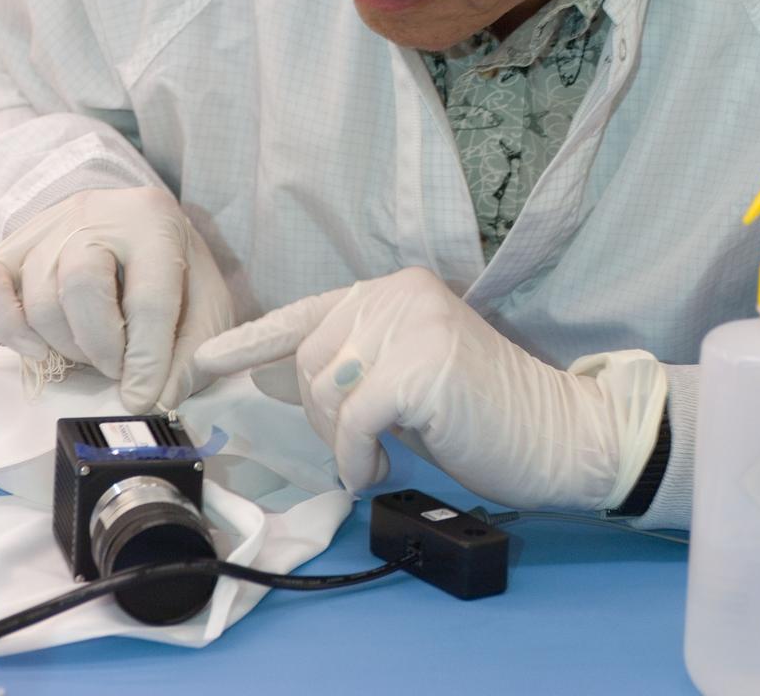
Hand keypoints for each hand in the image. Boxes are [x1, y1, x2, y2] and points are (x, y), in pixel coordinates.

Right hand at [0, 187, 234, 411]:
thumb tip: (160, 399)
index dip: (146, 356)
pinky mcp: (11, 246)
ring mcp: (47, 226)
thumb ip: (193, 352)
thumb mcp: (204, 301)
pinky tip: (37, 349)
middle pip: (82, 284)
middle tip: (115, 369)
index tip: (142, 397)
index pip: (150, 294)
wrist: (131, 225)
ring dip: (64, 345)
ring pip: (38, 296)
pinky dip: (7, 328)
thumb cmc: (171, 268)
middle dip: (100, 346)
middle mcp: (96, 213)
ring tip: (91, 354)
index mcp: (154, 221)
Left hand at [187, 266, 665, 508]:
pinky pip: (352, 421)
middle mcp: (398, 294)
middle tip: (361, 445)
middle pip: (307, 360)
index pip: (305, 313)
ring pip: (324, 390)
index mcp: (393, 292)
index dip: (248, 341)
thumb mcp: (408, 376)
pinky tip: (379, 467)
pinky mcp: (419, 367)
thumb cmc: (482, 415)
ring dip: (341, 440)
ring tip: (379, 456)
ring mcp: (410, 324)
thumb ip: (356, 366)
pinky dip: (356, 456)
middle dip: (319, 416)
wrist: (559, 434)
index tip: (200, 363)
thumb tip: (278, 382)